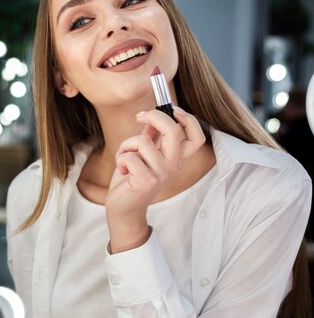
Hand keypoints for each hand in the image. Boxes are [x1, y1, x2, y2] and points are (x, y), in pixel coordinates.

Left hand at [106, 107, 204, 252]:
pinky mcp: (146, 181)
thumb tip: (152, 117)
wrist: (123, 208)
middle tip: (139, 117)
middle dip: (154, 116)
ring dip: (126, 145)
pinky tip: (122, 170)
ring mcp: (161, 174)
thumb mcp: (143, 154)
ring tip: (124, 157)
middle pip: (174, 131)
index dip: (188, 119)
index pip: (196, 136)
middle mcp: (173, 166)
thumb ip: (150, 137)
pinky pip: (130, 156)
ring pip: (143, 142)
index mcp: (176, 158)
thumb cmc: (131, 179)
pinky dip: (120, 158)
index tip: (171, 109)